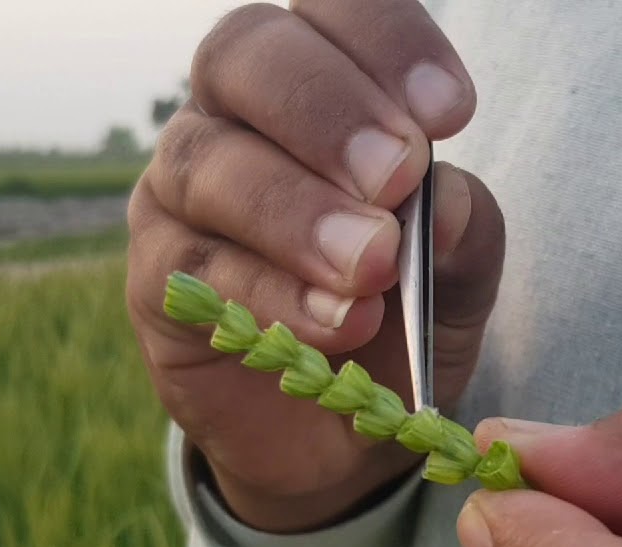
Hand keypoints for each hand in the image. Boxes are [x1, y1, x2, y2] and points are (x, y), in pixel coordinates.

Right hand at [125, 1, 504, 531]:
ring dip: (298, 212)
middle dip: (328, 113)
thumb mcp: (460, 274)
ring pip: (210, 161)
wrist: (343, 429)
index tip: (451, 111)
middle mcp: (238, 114)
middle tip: (397, 177)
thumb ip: (464, 228)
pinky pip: (192, 264)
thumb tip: (441, 197)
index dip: (385, 39)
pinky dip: (269, 292)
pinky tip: (334, 324)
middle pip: (246, 54)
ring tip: (371, 267)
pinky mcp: (157, 277)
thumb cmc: (401, 317)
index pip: (330, 9)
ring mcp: (184, 192)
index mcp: (321, 82)